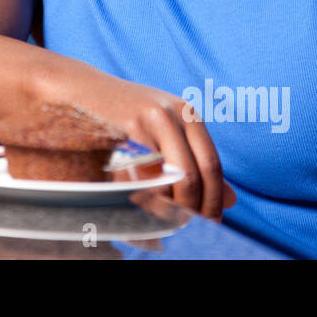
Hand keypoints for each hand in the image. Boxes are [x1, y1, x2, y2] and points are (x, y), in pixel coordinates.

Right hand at [71, 77, 232, 220]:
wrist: (84, 89)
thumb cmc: (129, 114)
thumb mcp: (169, 127)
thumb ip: (198, 159)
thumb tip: (232, 200)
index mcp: (187, 114)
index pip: (211, 165)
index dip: (213, 199)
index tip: (212, 221)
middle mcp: (169, 115)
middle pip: (189, 176)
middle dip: (190, 210)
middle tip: (185, 227)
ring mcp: (143, 122)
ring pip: (163, 181)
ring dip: (164, 209)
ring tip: (161, 223)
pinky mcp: (118, 132)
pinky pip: (134, 178)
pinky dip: (139, 200)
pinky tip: (138, 208)